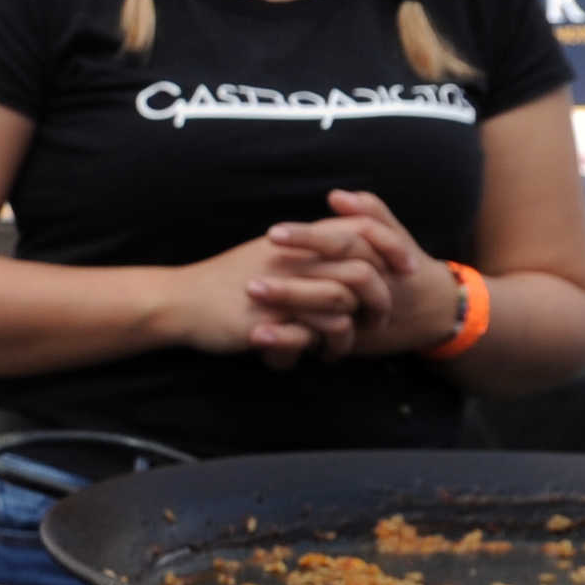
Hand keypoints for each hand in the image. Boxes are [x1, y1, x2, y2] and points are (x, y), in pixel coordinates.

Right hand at [160, 232, 371, 370]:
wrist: (181, 301)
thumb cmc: (223, 284)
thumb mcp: (266, 258)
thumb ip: (302, 254)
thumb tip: (339, 259)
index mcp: (298, 239)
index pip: (361, 228)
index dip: (390, 246)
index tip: (403, 268)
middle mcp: (296, 257)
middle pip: (362, 267)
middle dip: (381, 297)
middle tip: (380, 320)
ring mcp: (286, 285)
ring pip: (345, 301)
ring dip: (353, 330)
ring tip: (342, 348)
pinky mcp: (274, 315)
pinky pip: (320, 329)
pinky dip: (327, 345)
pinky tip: (319, 356)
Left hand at [263, 192, 465, 357]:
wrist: (435, 313)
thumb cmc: (404, 267)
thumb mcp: (395, 236)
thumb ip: (370, 213)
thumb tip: (335, 196)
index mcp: (379, 261)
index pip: (343, 245)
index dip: (308, 239)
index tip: (272, 234)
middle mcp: (371, 294)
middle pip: (330, 291)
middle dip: (291, 291)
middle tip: (250, 284)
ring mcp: (360, 321)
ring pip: (326, 325)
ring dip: (289, 326)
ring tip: (250, 323)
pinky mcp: (351, 343)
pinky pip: (317, 349)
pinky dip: (291, 345)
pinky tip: (260, 342)